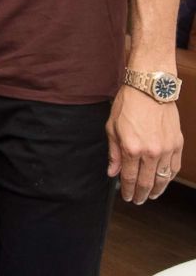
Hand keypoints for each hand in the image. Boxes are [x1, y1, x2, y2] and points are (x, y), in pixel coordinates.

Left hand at [106, 87, 182, 203]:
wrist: (149, 89)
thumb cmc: (128, 104)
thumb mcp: (112, 127)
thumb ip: (113, 153)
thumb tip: (112, 172)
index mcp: (131, 148)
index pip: (129, 178)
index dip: (127, 190)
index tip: (126, 197)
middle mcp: (150, 152)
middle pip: (146, 182)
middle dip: (141, 194)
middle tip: (137, 200)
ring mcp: (166, 150)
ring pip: (162, 179)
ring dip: (156, 190)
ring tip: (151, 195)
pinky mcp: (177, 145)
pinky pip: (174, 168)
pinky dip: (168, 178)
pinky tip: (164, 182)